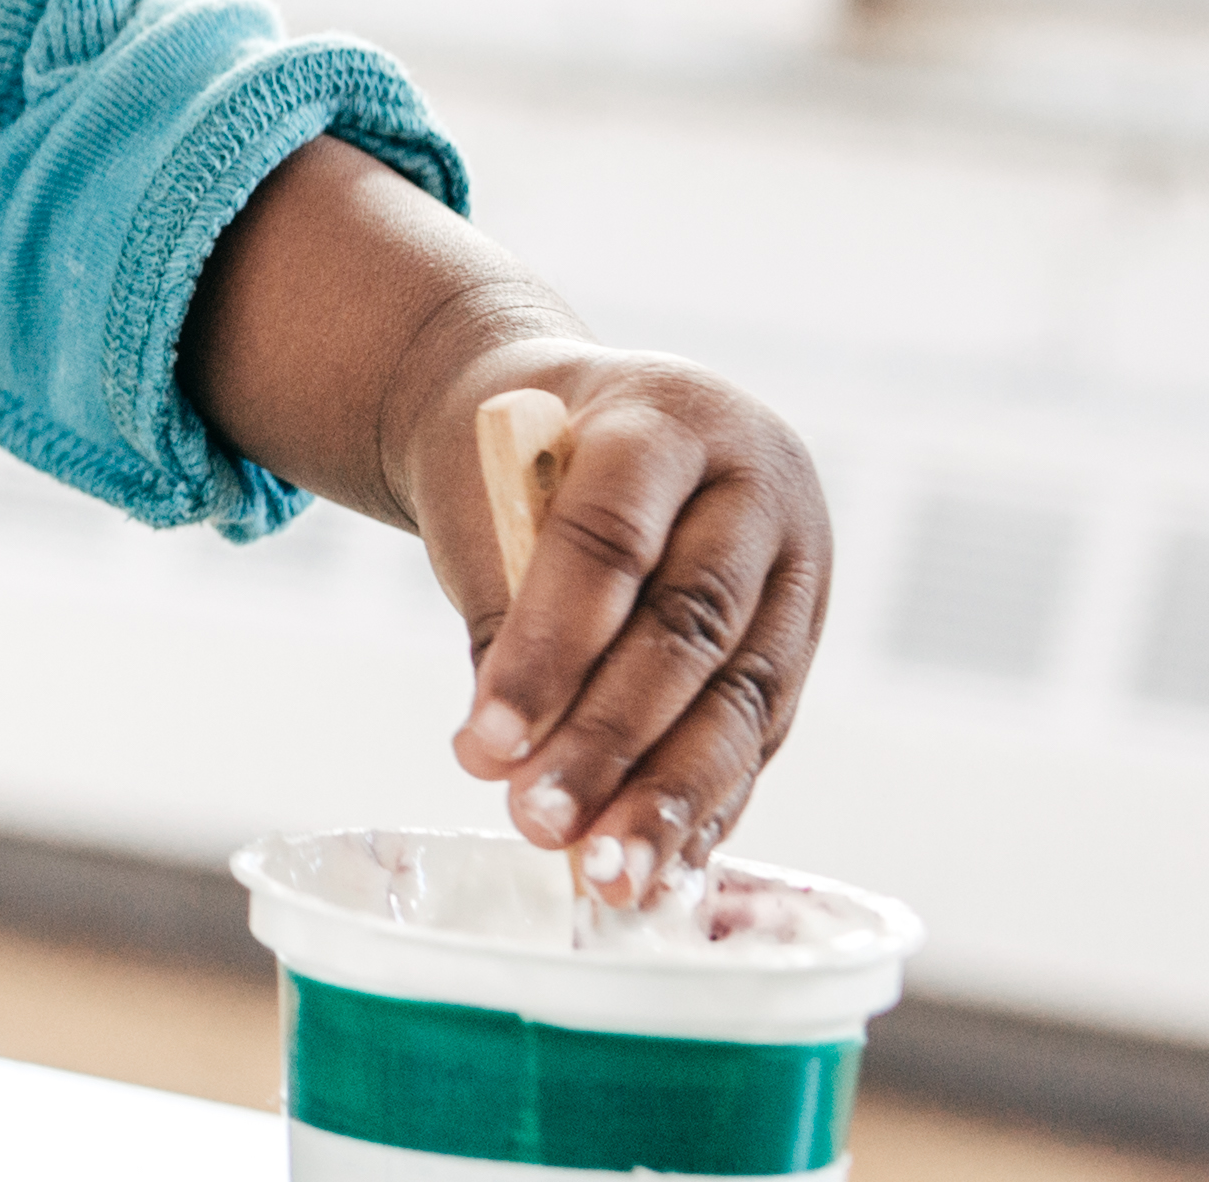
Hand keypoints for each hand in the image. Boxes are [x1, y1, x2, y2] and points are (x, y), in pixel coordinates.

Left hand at [391, 333, 835, 901]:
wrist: (566, 411)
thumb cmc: (507, 451)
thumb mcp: (483, 486)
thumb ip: (502, 603)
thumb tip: (506, 759)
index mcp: (666, 418)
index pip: (609, 539)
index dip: (548, 649)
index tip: (483, 744)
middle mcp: (757, 487)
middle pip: (688, 632)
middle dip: (611, 743)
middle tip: (538, 824)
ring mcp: (798, 565)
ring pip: (742, 700)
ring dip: (671, 800)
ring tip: (606, 875)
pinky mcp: (803, 638)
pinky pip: (760, 733)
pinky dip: (707, 805)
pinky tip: (664, 866)